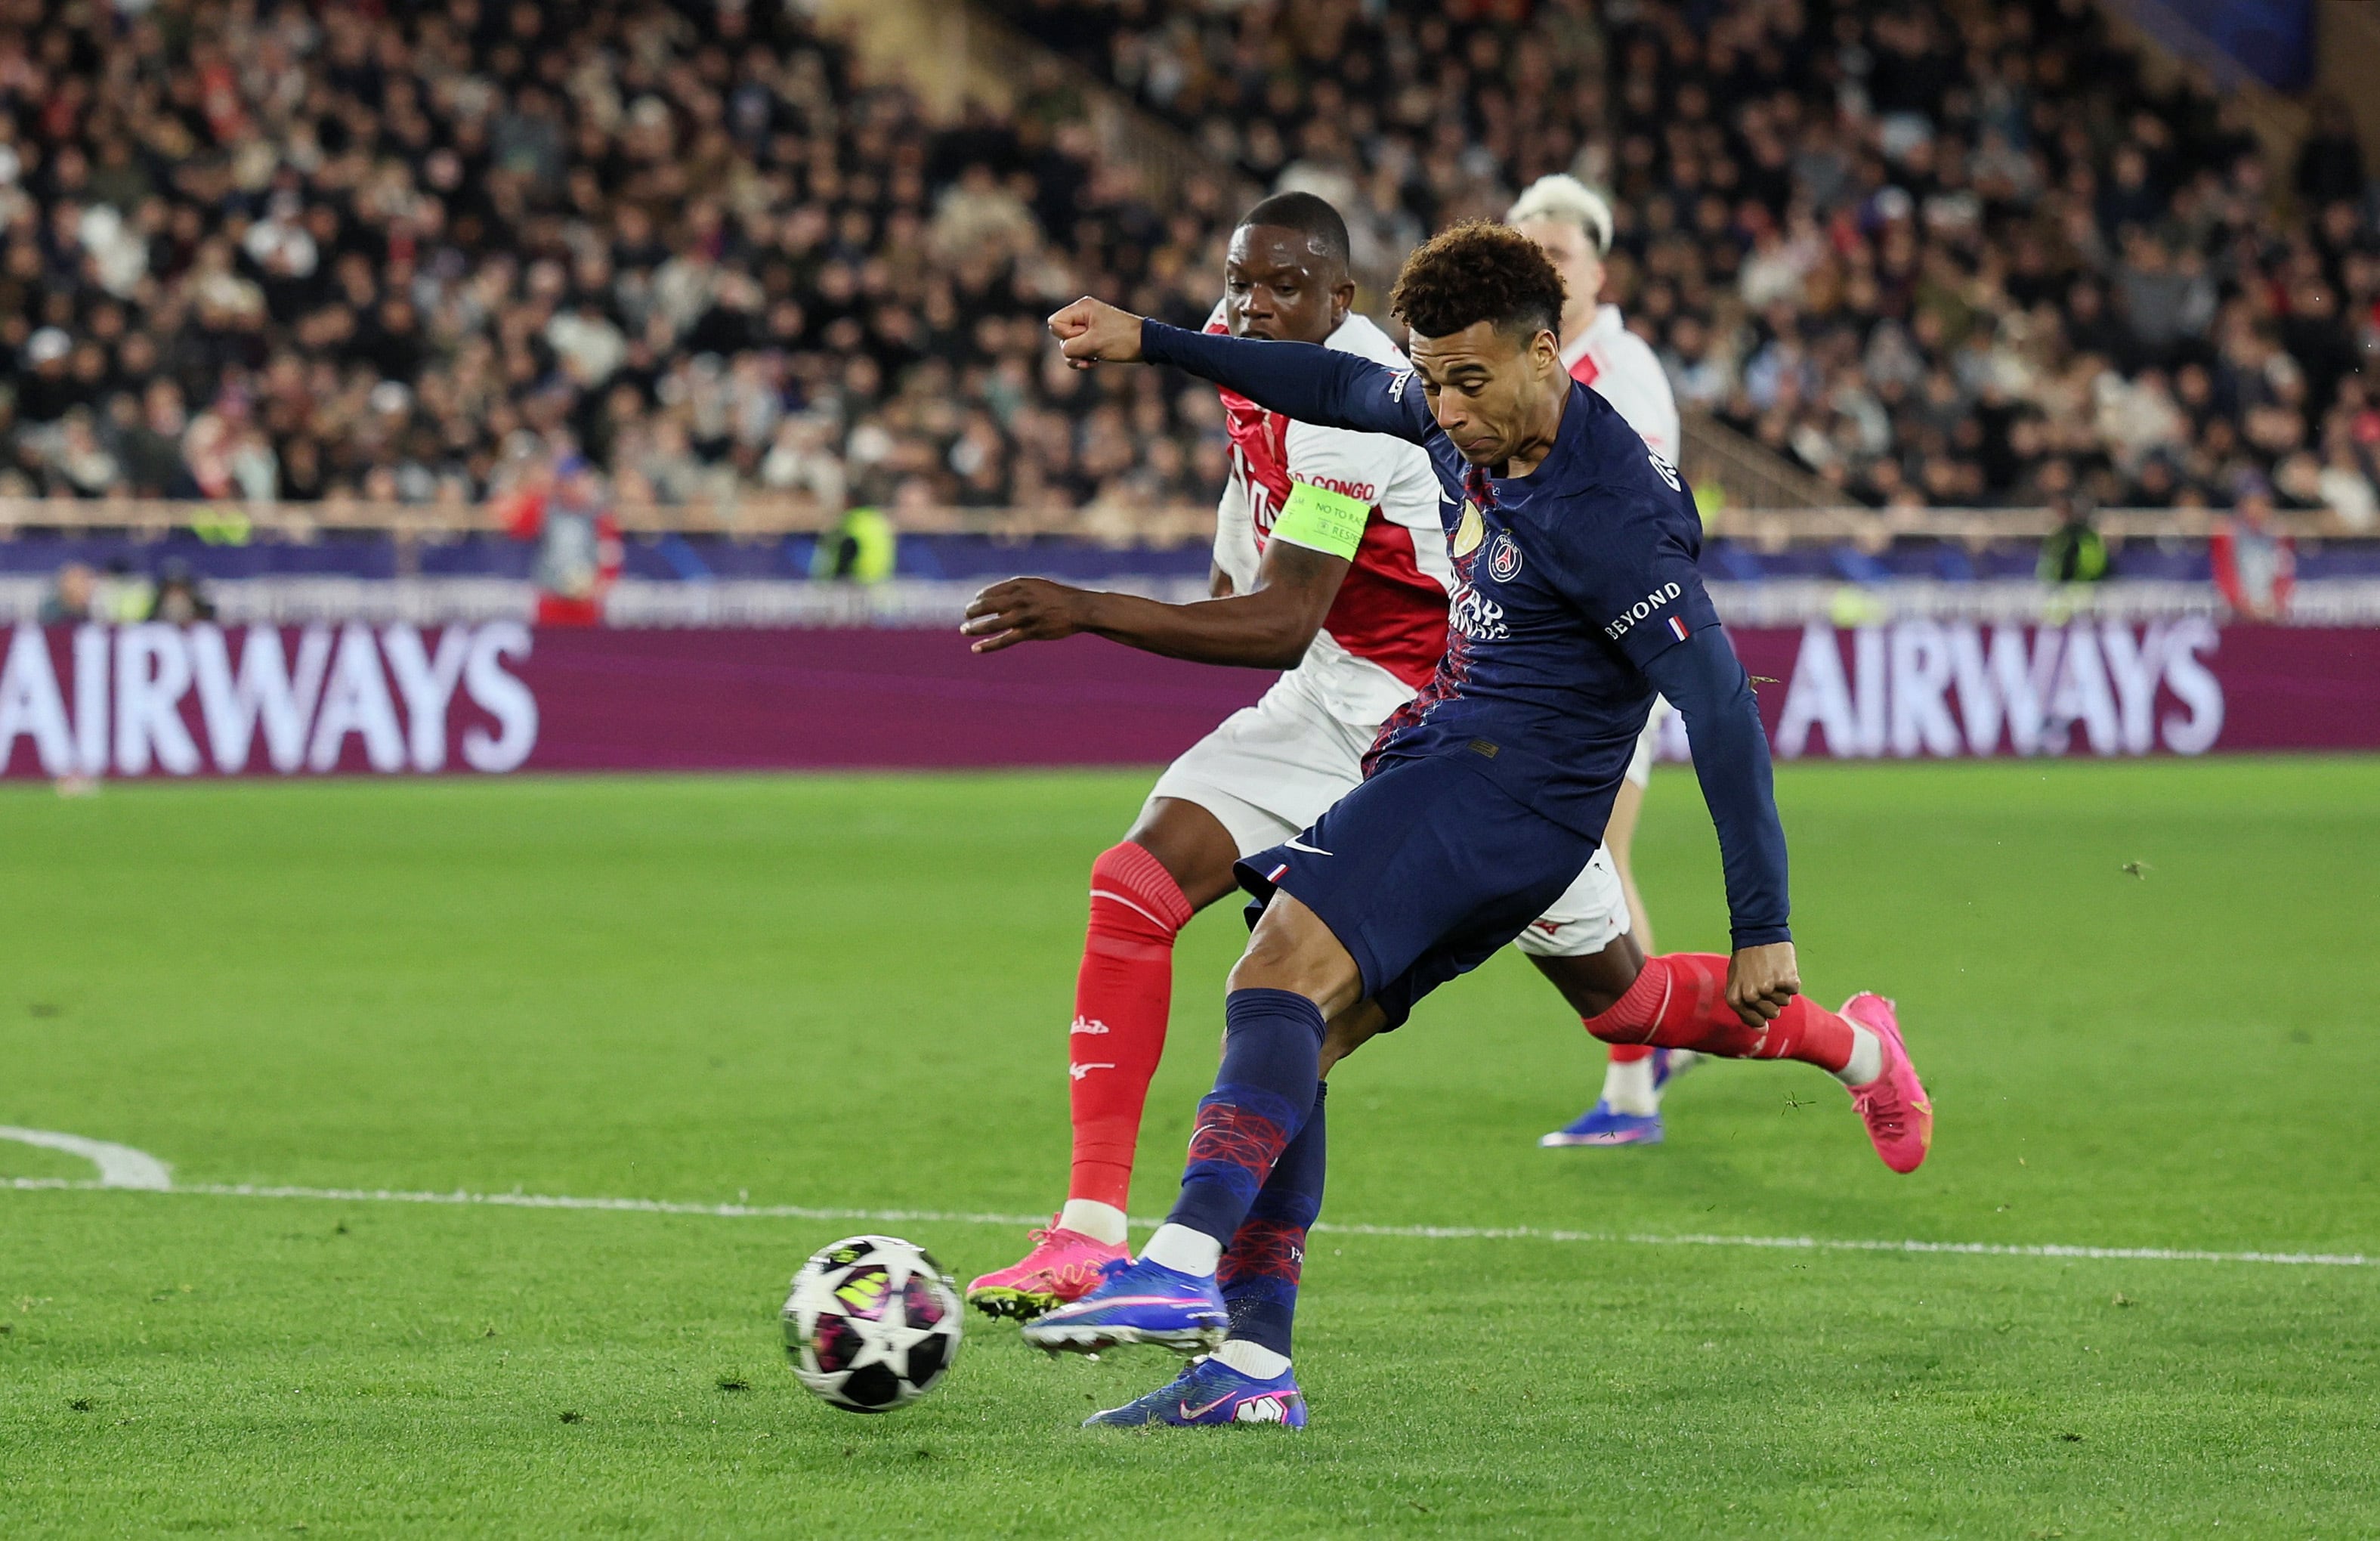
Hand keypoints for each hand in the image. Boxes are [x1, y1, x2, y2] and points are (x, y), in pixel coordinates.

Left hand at [961, 577, 1095, 652]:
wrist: (1079, 608)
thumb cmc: (1057, 597)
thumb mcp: (1036, 587)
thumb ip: (1016, 592)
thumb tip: (995, 606)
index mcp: (1020, 585)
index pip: (991, 592)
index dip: (980, 598)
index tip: (975, 603)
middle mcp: (1020, 599)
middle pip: (987, 605)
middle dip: (973, 611)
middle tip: (966, 615)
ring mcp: (1025, 616)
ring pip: (993, 623)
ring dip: (975, 627)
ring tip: (964, 630)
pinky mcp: (1030, 632)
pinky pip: (1005, 640)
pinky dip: (989, 645)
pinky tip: (976, 649)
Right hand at [1046, 296, 1144, 368]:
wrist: (1146, 344)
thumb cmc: (1122, 340)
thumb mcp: (1093, 344)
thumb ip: (1070, 347)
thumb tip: (1064, 350)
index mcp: (1082, 307)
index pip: (1055, 323)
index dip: (1066, 335)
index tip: (1085, 337)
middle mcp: (1083, 314)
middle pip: (1060, 334)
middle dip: (1072, 348)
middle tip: (1090, 349)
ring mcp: (1088, 326)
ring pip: (1069, 345)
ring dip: (1078, 356)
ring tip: (1093, 360)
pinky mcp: (1094, 337)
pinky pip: (1079, 349)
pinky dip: (1084, 357)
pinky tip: (1096, 361)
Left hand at [1725, 941, 1799, 1029]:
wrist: (1758, 933)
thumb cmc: (1746, 959)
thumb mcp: (1737, 982)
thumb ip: (1746, 1008)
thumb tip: (1764, 1031)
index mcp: (1735, 999)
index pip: (1754, 1021)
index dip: (1760, 1011)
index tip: (1759, 996)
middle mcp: (1751, 996)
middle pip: (1773, 1014)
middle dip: (1772, 999)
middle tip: (1764, 979)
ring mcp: (1769, 989)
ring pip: (1785, 1002)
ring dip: (1781, 988)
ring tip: (1771, 971)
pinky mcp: (1786, 981)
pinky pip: (1794, 990)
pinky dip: (1791, 980)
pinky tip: (1781, 967)